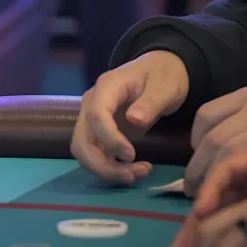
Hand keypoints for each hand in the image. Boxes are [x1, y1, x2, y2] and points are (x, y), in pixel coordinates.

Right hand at [71, 51, 189, 184]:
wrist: (160, 71)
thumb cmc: (163, 76)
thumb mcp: (165, 86)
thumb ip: (150, 102)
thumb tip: (134, 121)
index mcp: (106, 88)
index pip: (95, 115)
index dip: (110, 139)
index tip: (132, 155)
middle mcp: (92, 103)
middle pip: (81, 139)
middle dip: (102, 164)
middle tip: (132, 175)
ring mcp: (92, 118)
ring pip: (84, 151)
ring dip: (105, 169)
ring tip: (136, 175)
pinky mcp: (99, 132)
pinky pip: (94, 154)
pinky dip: (109, 168)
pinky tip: (132, 171)